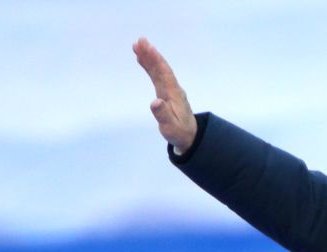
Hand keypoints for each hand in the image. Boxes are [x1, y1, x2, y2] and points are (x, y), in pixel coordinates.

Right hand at [133, 37, 197, 153]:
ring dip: (149, 58)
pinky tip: (142, 59)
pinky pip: (156, 75)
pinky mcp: (166, 91)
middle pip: (161, 68)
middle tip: (139, 41)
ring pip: (158, 70)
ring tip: (137, 45)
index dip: (156, 60)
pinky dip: (149, 66)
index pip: (164, 73)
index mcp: (174, 94)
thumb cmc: (179, 132)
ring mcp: (169, 89)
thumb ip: (163, 115)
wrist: (189, 136)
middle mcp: (172, 88)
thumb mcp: (170, 127)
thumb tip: (155, 102)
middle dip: (151, 54)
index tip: (147, 48)